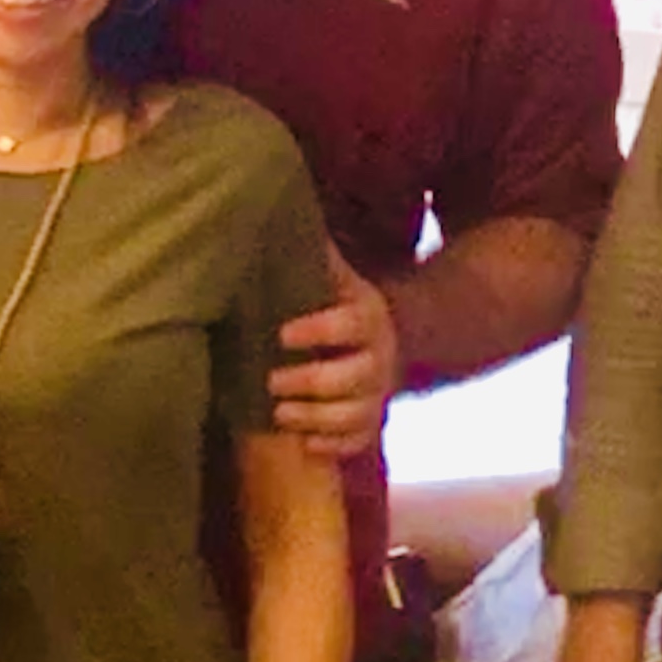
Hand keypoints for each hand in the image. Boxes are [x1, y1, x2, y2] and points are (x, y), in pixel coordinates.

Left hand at [267, 241, 395, 459]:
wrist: (389, 338)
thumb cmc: (341, 305)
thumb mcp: (335, 278)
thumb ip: (312, 257)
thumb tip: (277, 214)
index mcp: (369, 317)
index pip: (350, 324)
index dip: (319, 331)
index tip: (283, 334)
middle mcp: (380, 358)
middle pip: (355, 376)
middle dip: (312, 382)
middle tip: (272, 381)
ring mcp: (377, 394)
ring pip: (356, 414)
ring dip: (317, 418)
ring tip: (279, 413)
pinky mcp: (371, 423)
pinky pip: (359, 442)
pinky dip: (334, 447)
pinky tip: (305, 445)